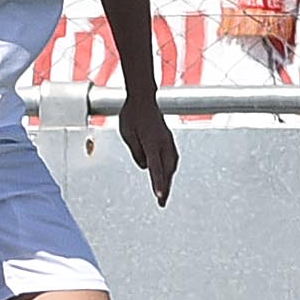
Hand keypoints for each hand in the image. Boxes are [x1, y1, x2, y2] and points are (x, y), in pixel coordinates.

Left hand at [118, 90, 178, 206]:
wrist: (143, 97)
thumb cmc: (132, 114)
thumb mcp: (127, 134)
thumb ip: (136, 152)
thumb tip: (145, 166)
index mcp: (151, 141)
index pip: (155, 167)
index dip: (157, 183)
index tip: (159, 196)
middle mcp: (163, 142)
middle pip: (166, 169)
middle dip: (165, 186)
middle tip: (162, 202)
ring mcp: (167, 140)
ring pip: (171, 164)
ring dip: (168, 178)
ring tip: (164, 193)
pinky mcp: (168, 138)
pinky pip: (172, 157)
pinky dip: (169, 169)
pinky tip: (167, 174)